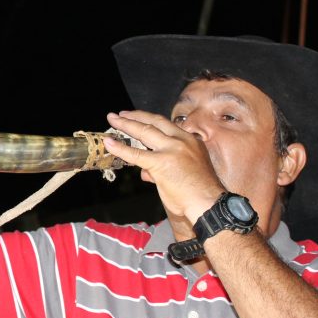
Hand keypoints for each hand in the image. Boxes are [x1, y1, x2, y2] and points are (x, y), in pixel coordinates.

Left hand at [104, 110, 224, 223]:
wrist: (209, 203)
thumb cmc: (200, 193)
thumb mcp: (185, 171)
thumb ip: (163, 168)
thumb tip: (145, 173)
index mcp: (190, 140)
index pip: (166, 125)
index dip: (149, 119)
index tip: (138, 117)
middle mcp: (182, 140)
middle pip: (154, 122)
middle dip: (135, 116)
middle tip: (120, 113)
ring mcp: (171, 150)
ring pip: (144, 131)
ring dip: (126, 124)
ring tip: (112, 119)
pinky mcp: (160, 163)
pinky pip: (135, 154)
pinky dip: (120, 148)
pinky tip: (109, 143)